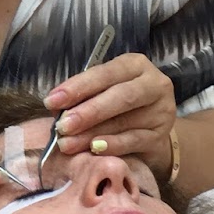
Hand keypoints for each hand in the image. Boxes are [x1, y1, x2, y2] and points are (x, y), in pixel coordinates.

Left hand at [43, 53, 176, 173]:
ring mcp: (161, 111)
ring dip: (92, 133)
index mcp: (135, 65)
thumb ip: (84, 96)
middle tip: (62, 126)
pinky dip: (112, 145)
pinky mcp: (161, 136)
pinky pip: (134, 141)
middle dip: (87, 112)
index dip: (78, 87)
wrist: (152, 130)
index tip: (51, 101)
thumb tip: (56, 109)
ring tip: (68, 143)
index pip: (105, 73)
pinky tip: (94, 149)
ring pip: (124, 121)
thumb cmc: (120, 106)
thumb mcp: (104, 92)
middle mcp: (154, 84)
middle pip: (120, 96)